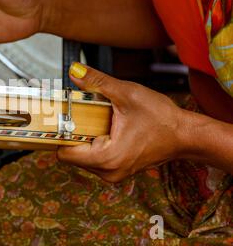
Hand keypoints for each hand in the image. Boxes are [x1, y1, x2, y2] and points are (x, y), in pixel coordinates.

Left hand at [57, 63, 187, 182]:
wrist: (185, 136)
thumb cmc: (161, 118)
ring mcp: (112, 173)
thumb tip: (74, 72)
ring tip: (98, 120)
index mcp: (106, 158)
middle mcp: (107, 172)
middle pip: (71, 154)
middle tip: (82, 113)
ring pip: (82, 156)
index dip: (60, 134)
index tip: (62, 117)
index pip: (64, 153)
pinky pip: (94, 157)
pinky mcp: (116, 170)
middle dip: (74, 133)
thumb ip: (97, 82)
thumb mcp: (127, 93)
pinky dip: (94, 142)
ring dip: (84, 137)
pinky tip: (105, 127)